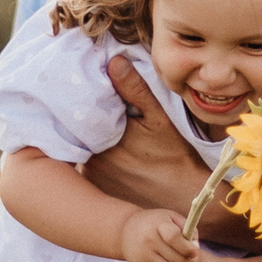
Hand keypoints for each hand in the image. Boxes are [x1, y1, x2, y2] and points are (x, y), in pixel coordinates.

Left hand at [82, 56, 208, 208]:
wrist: (183, 200)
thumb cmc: (175, 157)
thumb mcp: (160, 120)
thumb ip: (135, 91)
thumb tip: (113, 61)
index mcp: (105, 133)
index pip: (84, 106)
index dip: (87, 94)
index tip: (94, 85)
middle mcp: (92, 155)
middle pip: (79, 126)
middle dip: (86, 115)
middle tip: (98, 106)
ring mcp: (90, 174)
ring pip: (80, 144)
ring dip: (87, 136)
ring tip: (106, 131)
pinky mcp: (93, 187)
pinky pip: (84, 164)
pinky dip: (92, 155)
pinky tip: (110, 155)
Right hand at [120, 209, 190, 261]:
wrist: (126, 231)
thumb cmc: (156, 223)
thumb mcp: (171, 217)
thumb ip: (187, 229)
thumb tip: (196, 247)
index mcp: (158, 225)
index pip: (174, 238)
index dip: (188, 247)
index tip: (196, 251)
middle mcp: (149, 241)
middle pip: (176, 259)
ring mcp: (145, 256)